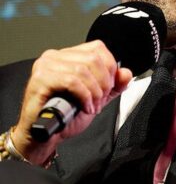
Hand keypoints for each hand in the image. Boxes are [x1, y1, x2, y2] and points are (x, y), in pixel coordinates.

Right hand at [11, 40, 132, 165]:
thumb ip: (113, 86)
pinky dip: (84, 96)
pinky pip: (72, 81)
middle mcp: (55, 56)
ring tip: (93, 106)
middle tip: (101, 100)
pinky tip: (85, 107)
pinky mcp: (40, 79)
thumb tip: (126, 73)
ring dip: (94, 92)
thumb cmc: (65, 115)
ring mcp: (46, 66)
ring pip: (83, 70)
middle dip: (103, 82)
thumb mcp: (96, 97)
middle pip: (93, 59)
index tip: (109, 87)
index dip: (109, 67)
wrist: (44, 136)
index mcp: (68, 55)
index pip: (97, 48)